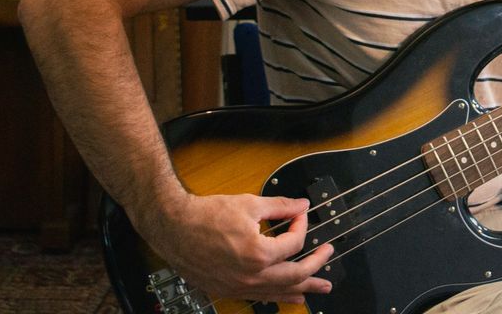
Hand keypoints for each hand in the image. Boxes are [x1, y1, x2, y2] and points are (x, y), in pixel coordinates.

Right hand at [138, 191, 334, 303]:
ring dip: (304, 288)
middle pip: (295, 275)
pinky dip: (280, 297)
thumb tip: (300, 206)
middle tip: (329, 256)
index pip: (294, 243)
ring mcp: (240, 286)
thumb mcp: (248, 204)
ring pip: (280, 292)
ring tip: (321, 288)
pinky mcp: (229, 290)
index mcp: (258, 253)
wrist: (173, 227)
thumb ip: (280, 206)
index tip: (299, 216)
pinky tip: (291, 297)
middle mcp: (251, 275)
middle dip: (316, 266)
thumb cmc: (205, 216)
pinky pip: (261, 297)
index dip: (300, 226)